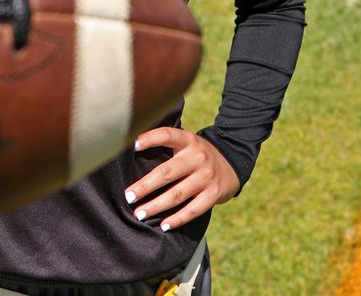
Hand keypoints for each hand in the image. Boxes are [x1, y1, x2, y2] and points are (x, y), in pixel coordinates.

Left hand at [123, 127, 239, 231]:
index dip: (150, 138)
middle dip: (145, 186)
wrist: (232, 163)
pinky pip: (193, 210)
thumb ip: (166, 146)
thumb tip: (130, 154)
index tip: (133, 145)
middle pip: (167, 172)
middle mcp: (198, 156)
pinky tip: (164, 225)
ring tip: (140, 214)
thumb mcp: (185, 143)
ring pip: (177, 194)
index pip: (167, 135)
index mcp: (188, 140)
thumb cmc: (196, 155)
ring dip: (156, 206)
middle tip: (129, 196)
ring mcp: (207, 176)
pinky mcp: (214, 194)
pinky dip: (178, 219)